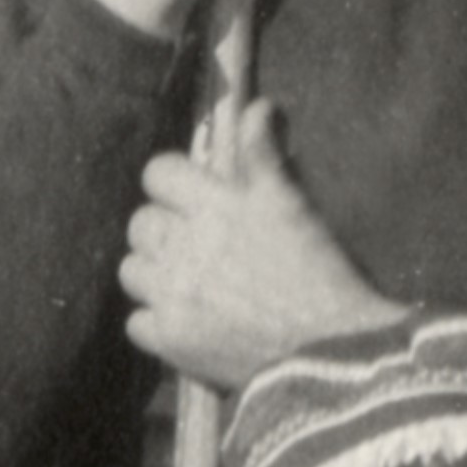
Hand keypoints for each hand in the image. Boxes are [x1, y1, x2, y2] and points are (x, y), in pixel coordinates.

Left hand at [119, 101, 399, 395]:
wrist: (334, 358)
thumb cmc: (325, 275)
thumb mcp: (298, 206)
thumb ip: (266, 156)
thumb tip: (257, 108)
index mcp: (218, 205)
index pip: (159, 173)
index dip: (174, 181)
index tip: (194, 196)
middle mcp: (187, 246)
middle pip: (141, 223)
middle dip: (164, 229)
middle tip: (197, 247)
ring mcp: (174, 296)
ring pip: (132, 271)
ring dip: (155, 274)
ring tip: (190, 285)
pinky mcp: (171, 341)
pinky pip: (137, 322)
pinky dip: (157, 321)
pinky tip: (189, 322)